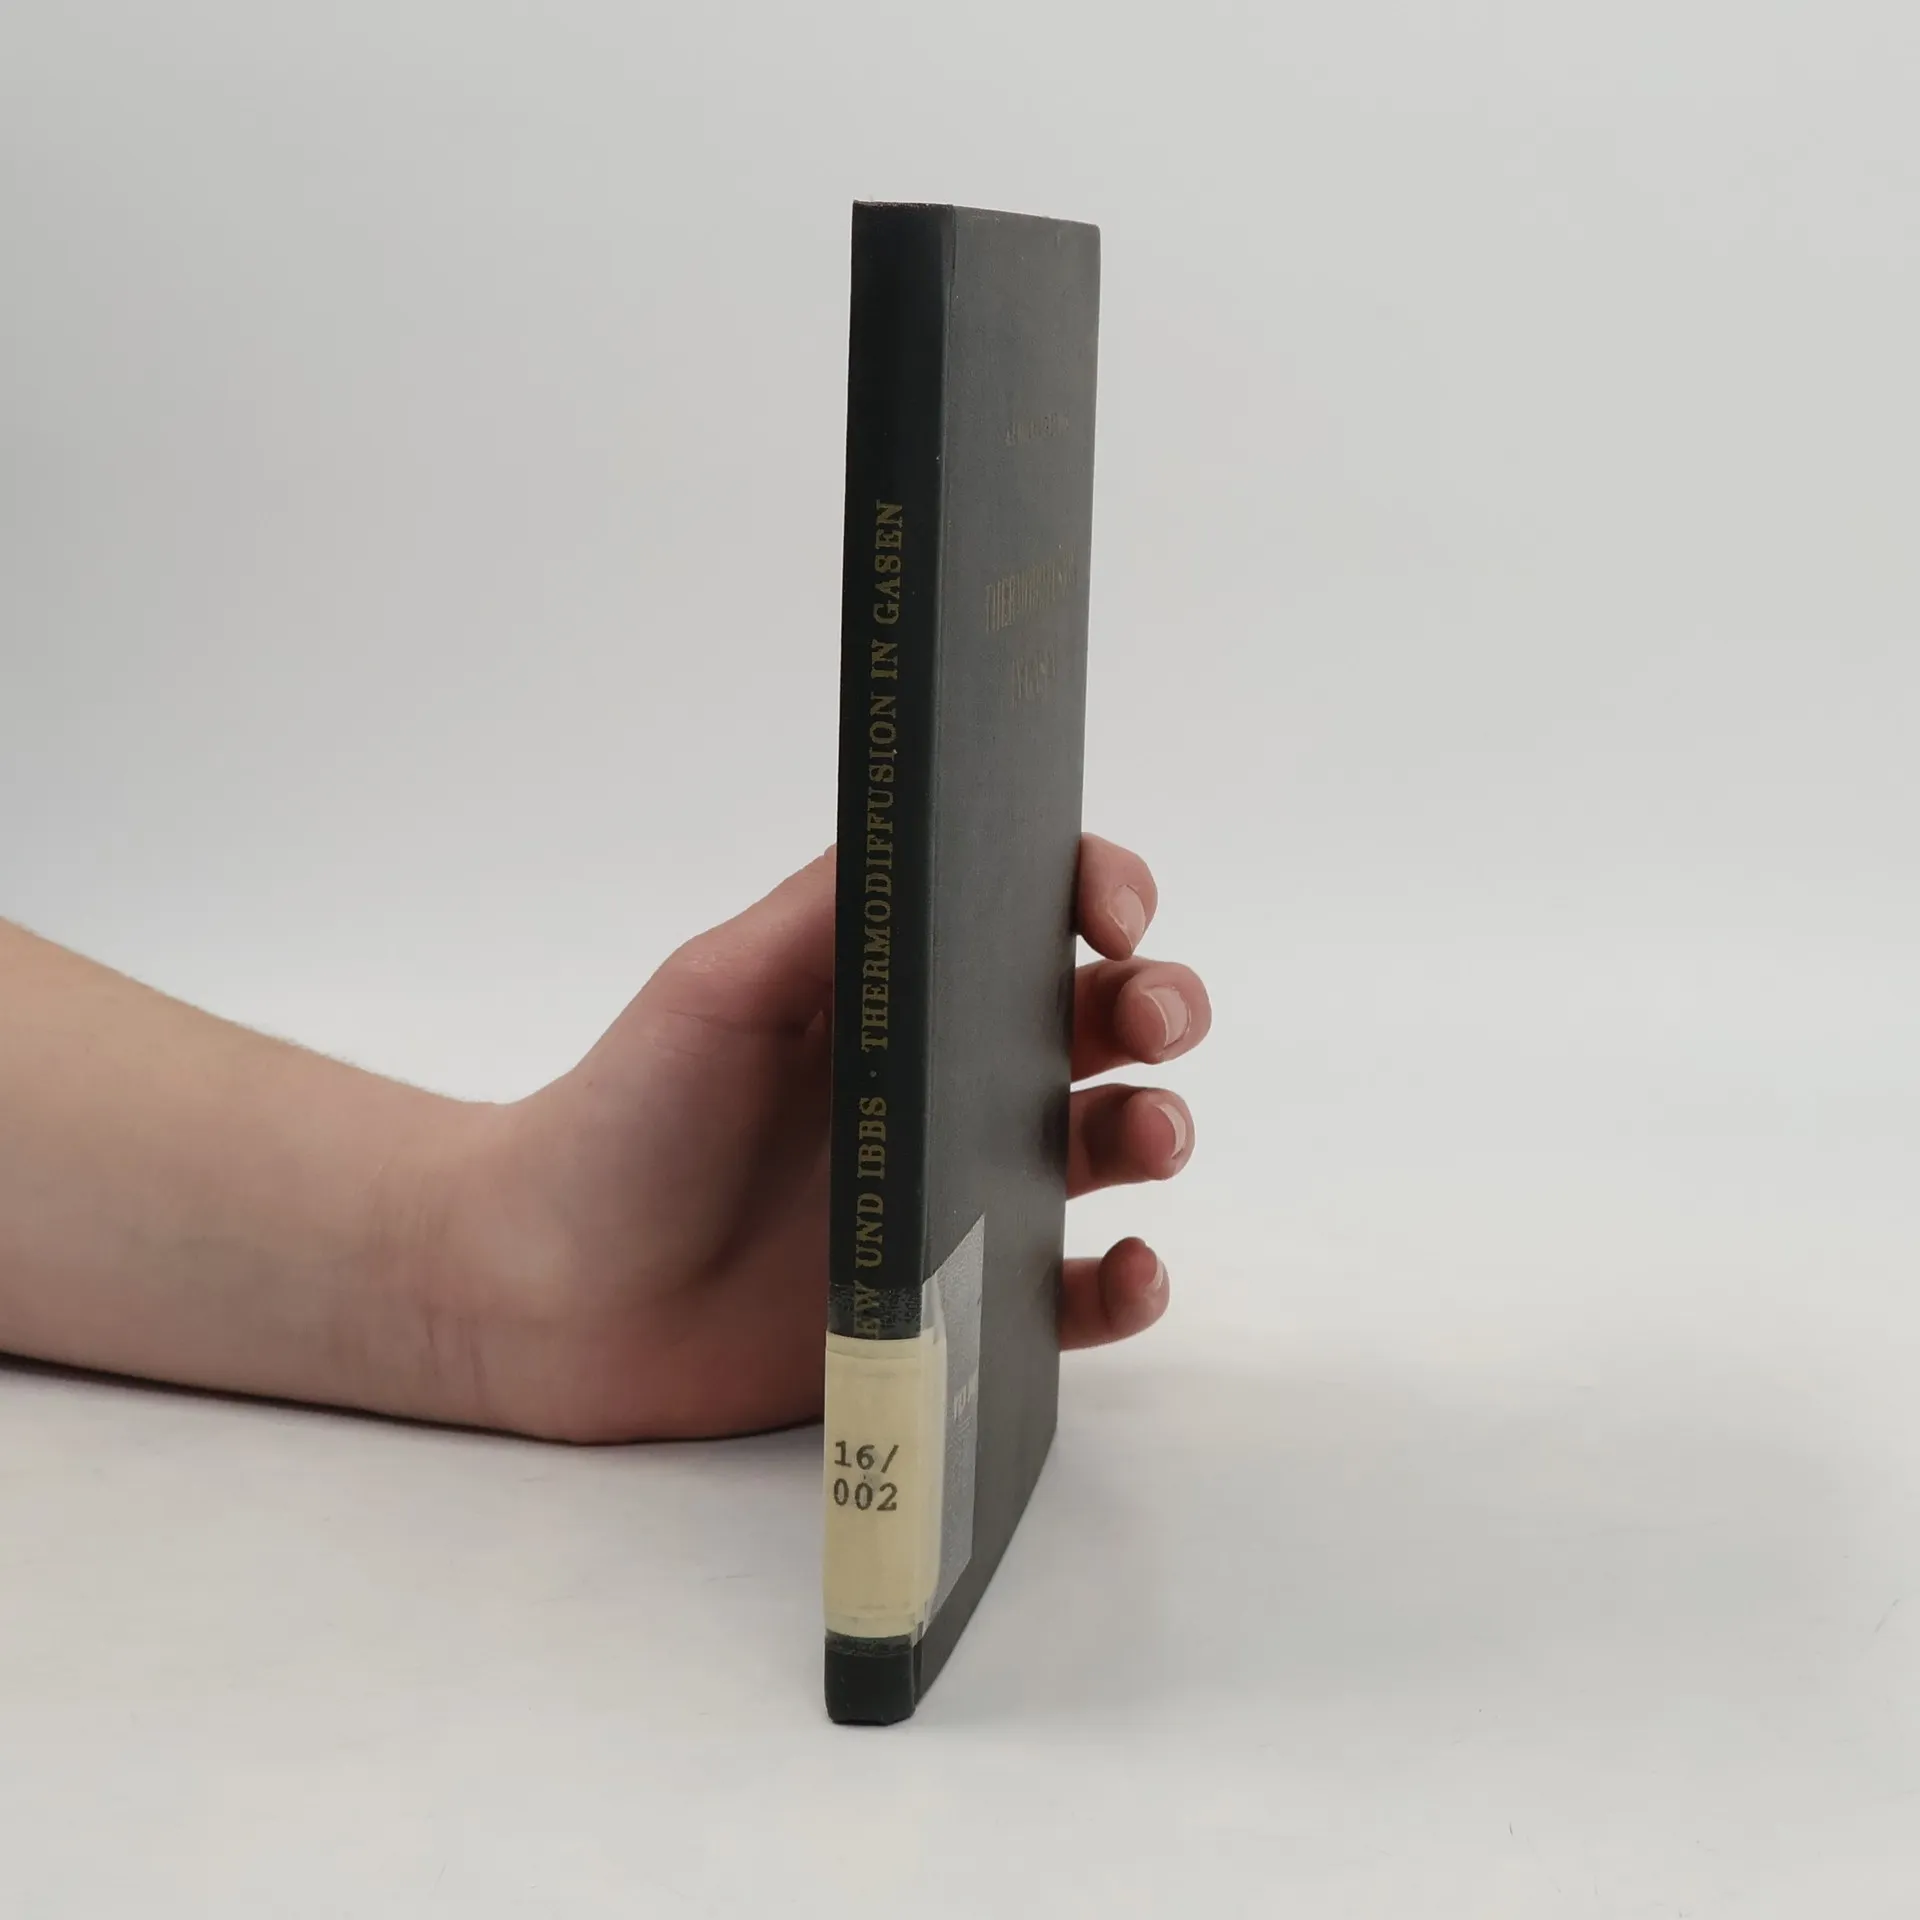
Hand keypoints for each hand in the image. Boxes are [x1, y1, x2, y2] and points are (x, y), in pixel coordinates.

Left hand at [436, 834, 1211, 1441]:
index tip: (1116, 916)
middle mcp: (944, 1079)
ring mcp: (957, 1189)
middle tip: (1152, 1019)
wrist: (549, 1295)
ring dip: (1160, 1127)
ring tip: (1152, 1138)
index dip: (1097, 895)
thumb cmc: (621, 1122)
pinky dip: (1124, 1284)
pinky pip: (1070, 1293)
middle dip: (1157, 1003)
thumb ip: (825, 910)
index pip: (1029, 915)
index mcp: (897, 986)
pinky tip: (1128, 1271)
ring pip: (1108, 1144)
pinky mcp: (954, 1299)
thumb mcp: (717, 986)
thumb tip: (932, 825)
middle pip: (1097, 1021)